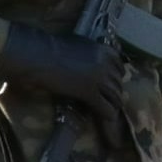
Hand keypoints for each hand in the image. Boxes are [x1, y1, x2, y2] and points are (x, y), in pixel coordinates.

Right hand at [0, 24, 123, 141]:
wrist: (41, 56)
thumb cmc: (53, 48)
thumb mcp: (80, 45)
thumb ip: (92, 54)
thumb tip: (95, 62)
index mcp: (105, 51)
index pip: (121, 67)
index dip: (115, 77)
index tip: (110, 84)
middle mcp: (106, 64)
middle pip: (118, 83)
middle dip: (113, 92)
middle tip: (106, 99)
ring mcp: (99, 79)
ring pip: (116, 97)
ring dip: (112, 104)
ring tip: (106, 109)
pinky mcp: (90, 93)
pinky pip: (106, 108)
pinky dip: (107, 114)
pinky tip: (105, 117)